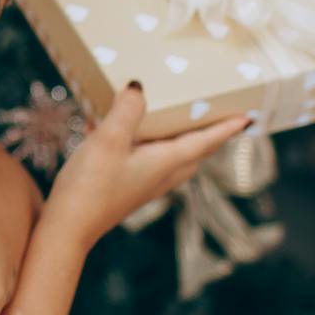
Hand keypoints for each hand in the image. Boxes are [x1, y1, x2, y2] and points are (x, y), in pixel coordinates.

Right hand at [43, 84, 247, 251]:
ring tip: (169, 120)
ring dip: (175, 140)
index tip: (247, 118)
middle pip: (192, 154)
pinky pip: (144, 161)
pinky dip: (142, 145)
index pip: (204, 143)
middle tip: (212, 117)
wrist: (68, 227)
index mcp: (164, 163)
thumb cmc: (91, 186)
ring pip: (170, 159)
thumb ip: (126, 111)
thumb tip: (138, 88)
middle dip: (205, 136)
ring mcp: (142, 184)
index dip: (225, 129)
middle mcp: (159, 176)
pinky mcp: (124, 187)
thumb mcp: (108, 140)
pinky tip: (114, 130)